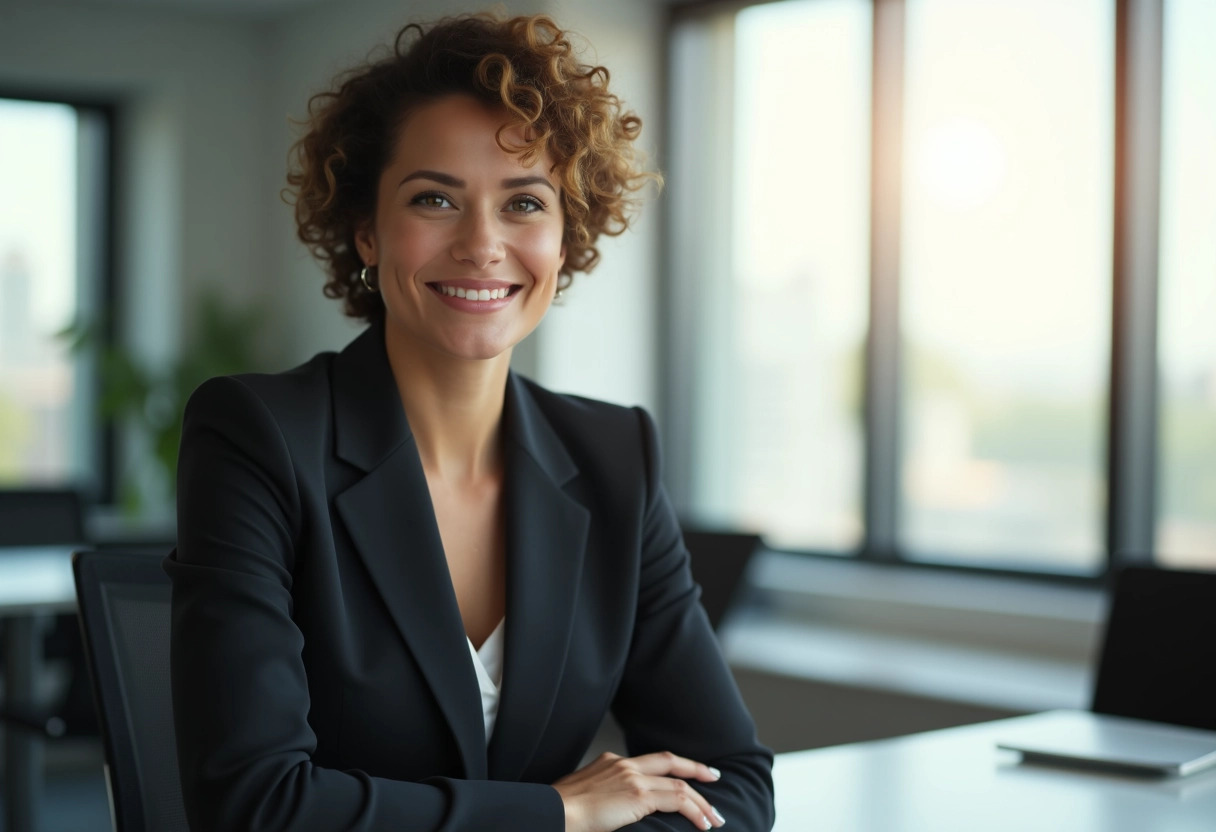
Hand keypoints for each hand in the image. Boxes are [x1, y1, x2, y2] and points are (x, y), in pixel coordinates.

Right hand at [553, 751, 724, 831]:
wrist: (554, 812)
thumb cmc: (560, 812)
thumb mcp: (583, 796)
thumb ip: (602, 796)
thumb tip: (610, 810)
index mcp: (610, 762)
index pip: (649, 761)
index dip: (672, 765)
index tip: (687, 770)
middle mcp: (624, 764)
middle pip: (670, 762)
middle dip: (695, 769)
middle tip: (713, 777)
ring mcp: (632, 778)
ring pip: (678, 785)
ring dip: (700, 802)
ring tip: (714, 818)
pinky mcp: (638, 795)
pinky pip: (677, 800)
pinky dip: (695, 811)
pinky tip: (703, 824)